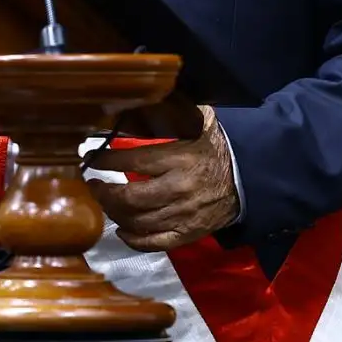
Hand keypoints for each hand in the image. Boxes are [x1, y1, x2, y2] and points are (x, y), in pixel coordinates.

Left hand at [82, 105, 238, 251]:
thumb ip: (173, 112)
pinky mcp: (189, 233)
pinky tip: (122, 229)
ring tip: (105, 203)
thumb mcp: (200, 122)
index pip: (132, 161)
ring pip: (138, 221)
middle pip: (130, 198)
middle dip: (104, 193)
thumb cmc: (218, 147)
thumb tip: (144, 98)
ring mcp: (183, 214)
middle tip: (93, 186)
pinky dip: (134, 239)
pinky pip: (155, 242)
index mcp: (178, 158)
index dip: (106, 160)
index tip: (90, 158)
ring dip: (114, 214)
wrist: (251, 178)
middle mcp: (178, 188)